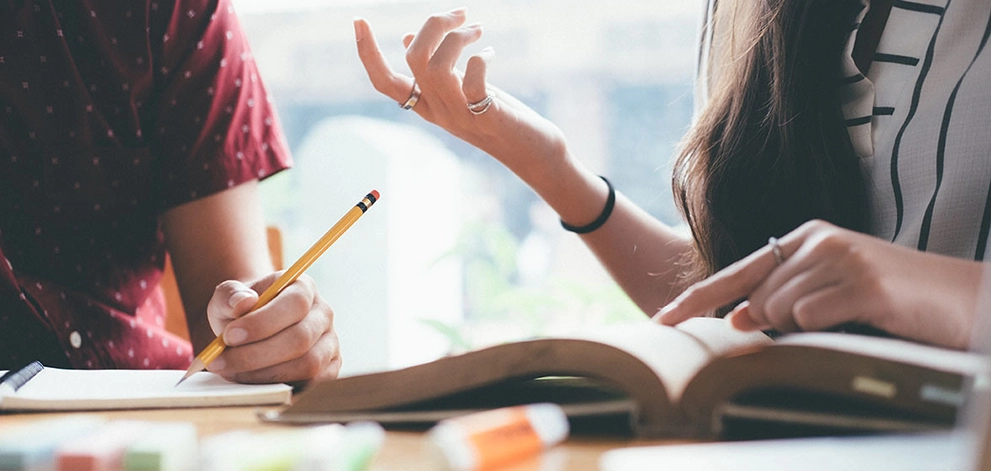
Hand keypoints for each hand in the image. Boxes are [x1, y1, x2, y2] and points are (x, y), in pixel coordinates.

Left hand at [205, 274, 340, 385]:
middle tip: (220, 362)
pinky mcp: (328, 369)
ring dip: (264, 374)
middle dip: (256, 355)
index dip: (263, 322)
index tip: (229, 336)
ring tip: (232, 372)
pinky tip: (250, 381)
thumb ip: (230, 295)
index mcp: (304, 288)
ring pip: (307, 365)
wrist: (252, 330)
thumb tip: (243, 302)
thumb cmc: (242, 312)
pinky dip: (277, 387)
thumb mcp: (228, 297)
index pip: (296, 303)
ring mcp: (329, 343)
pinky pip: (309, 385)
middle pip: (301, 338)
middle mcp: (323, 314)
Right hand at [353, 10, 567, 178]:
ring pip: (437, 67)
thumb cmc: (497, 117)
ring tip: (478, 30)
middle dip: (434, 24)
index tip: (359, 21)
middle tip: (461, 13)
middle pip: (414, 59)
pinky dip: (479, 58)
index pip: (383, 82)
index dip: (367, 53)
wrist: (534, 154)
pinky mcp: (487, 116)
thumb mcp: (459, 91)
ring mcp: (461, 116)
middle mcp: (438, 112)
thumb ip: (433, 69)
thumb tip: (405, 39)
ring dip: (458, 37)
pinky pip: (472, 81)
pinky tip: (489, 52)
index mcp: (426, 105)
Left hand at [655, 220, 981, 348]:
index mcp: (806, 238)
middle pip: (757, 298)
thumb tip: (736, 318)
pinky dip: (825, 329)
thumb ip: (783, 301)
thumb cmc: (891, 300)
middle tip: (824, 320)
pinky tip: (858, 318)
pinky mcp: (863, 283)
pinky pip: (812, 318)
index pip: (737, 271)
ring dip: (805, 328)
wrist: (960, 298)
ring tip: (849, 316)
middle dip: (773, 323)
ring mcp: (841, 258)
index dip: (697, 298)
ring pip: (781, 310)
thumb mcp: (831, 294)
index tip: (663, 321)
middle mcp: (818, 240)